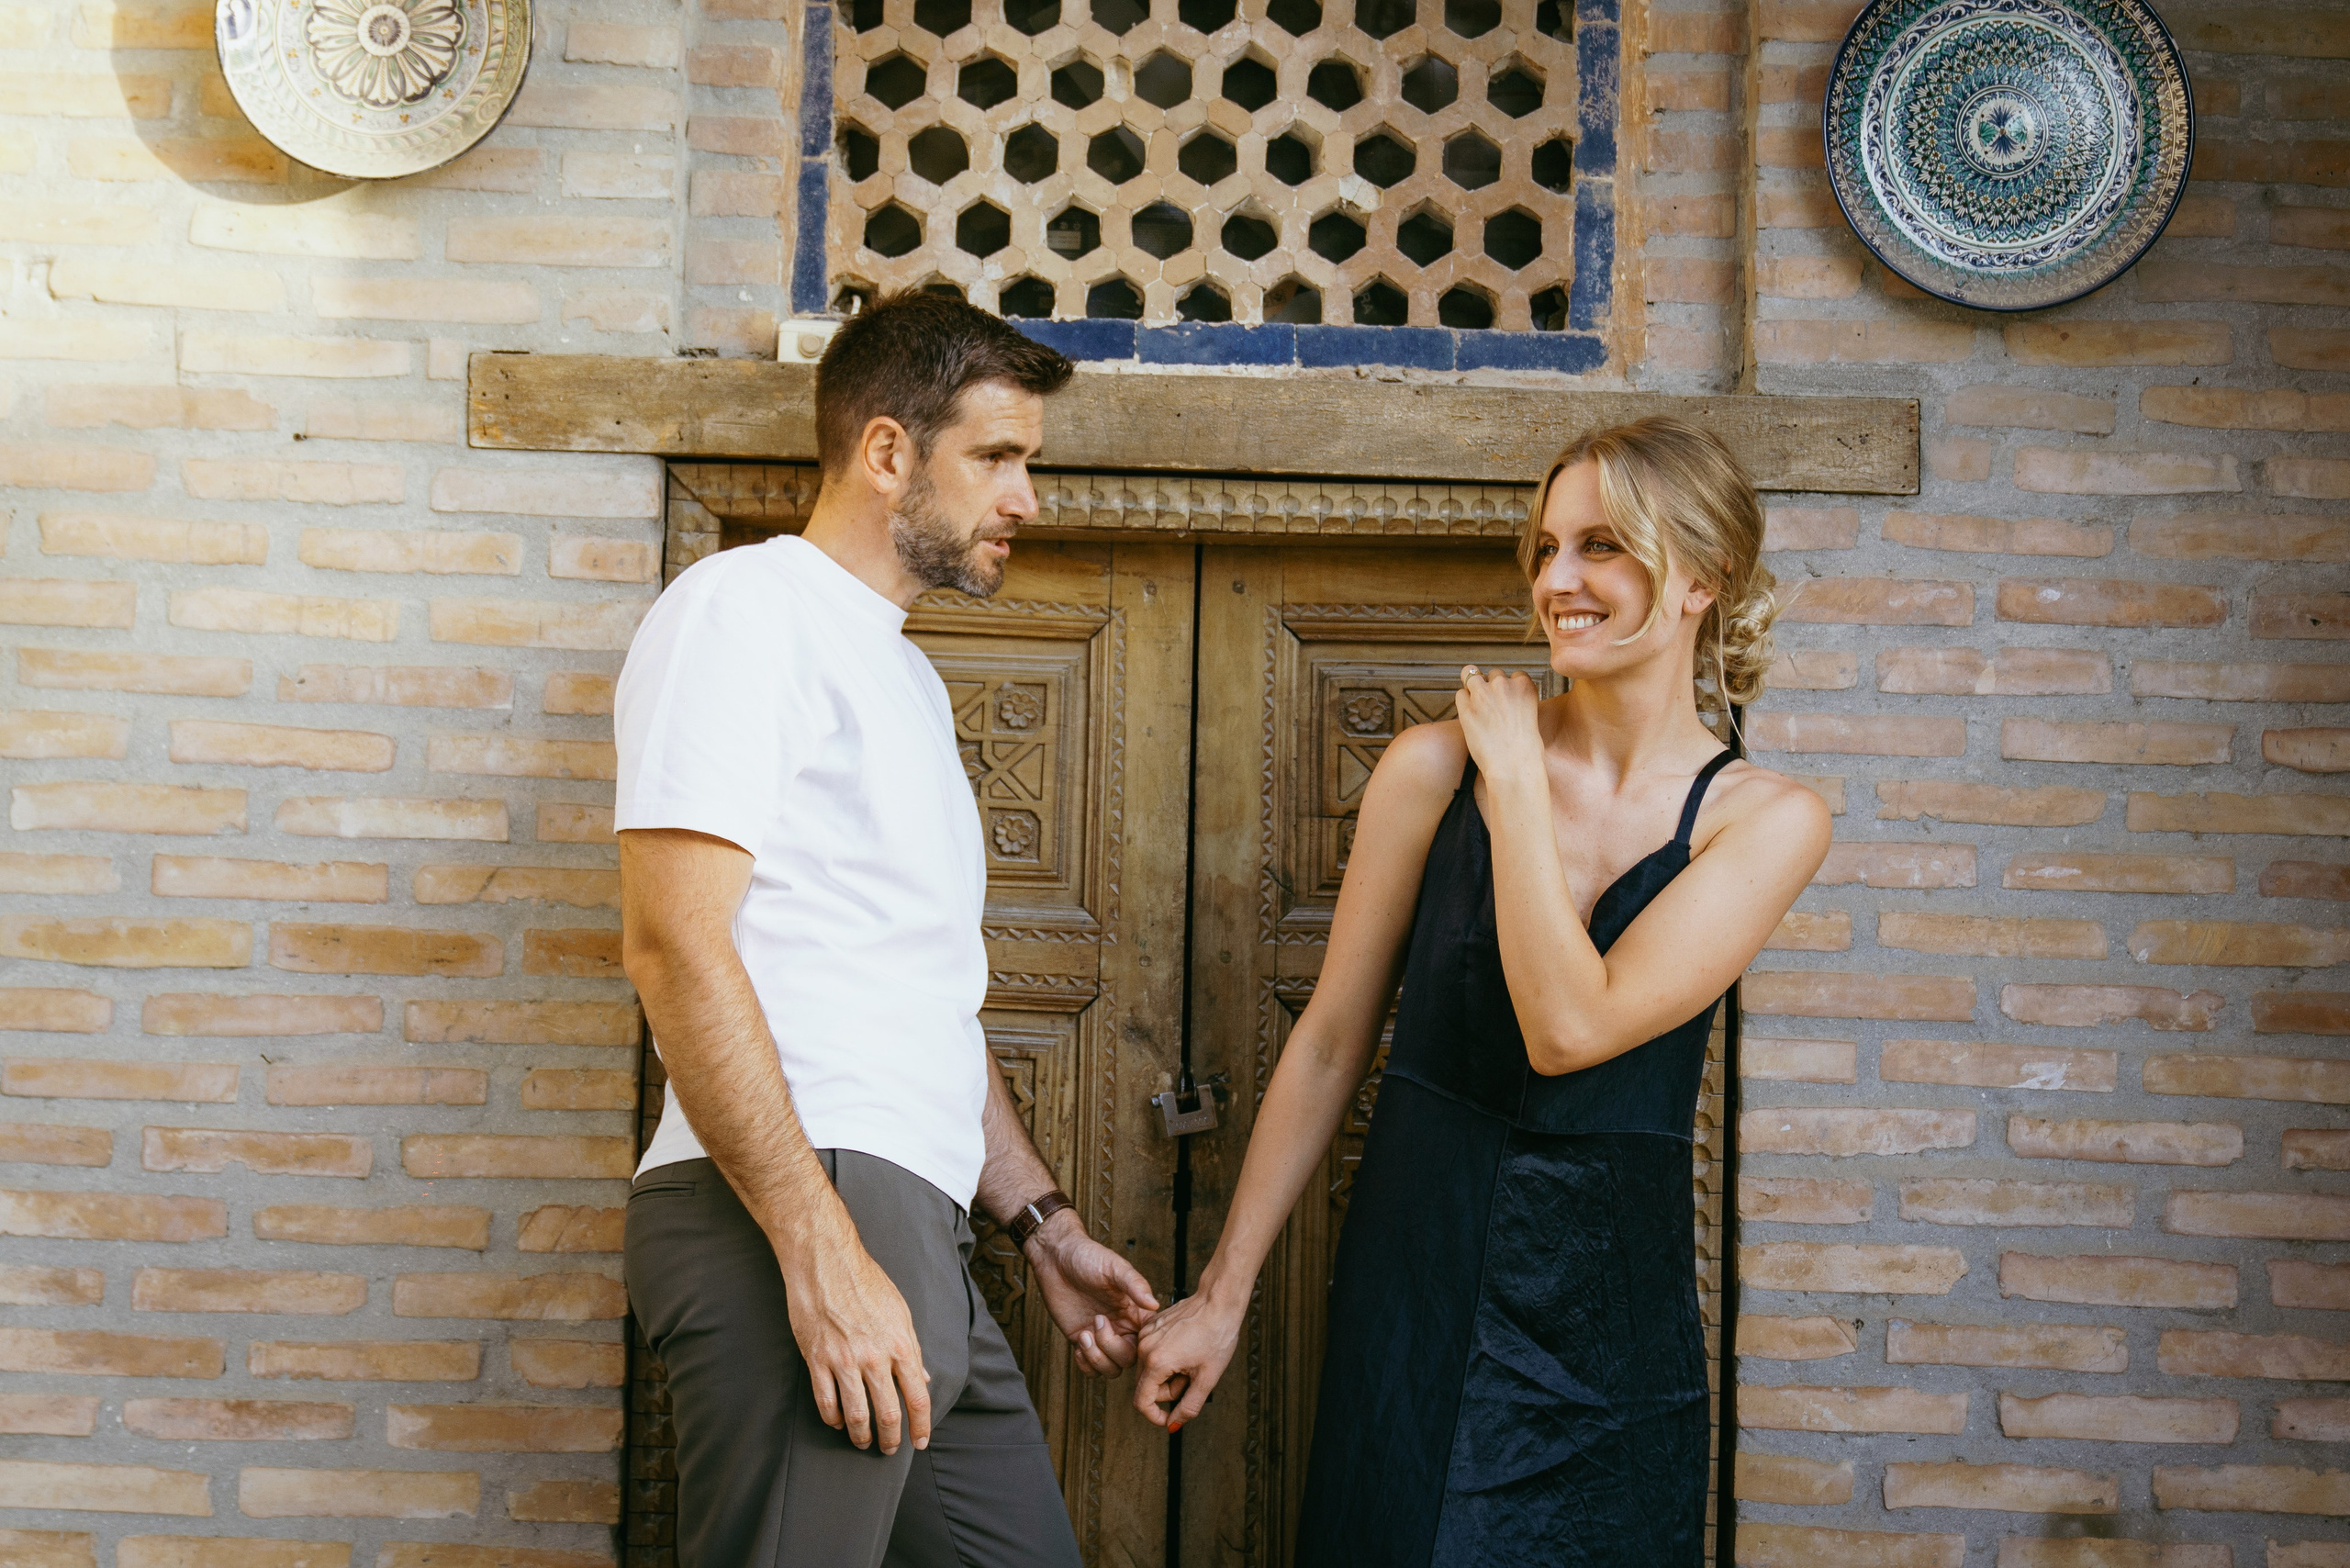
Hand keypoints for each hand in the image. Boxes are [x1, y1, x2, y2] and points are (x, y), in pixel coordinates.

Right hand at [779, 1234, 932, 1455]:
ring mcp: (844, 1360)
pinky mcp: (817, 1359)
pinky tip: (838, 1422)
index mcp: (901, 1344)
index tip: (919, 1442)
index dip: (920, 1426)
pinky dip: (833, 1419)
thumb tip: (923, 1378)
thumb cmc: (866, 1283)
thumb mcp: (900, 1311)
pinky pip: (826, 1402)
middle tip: (890, 1449)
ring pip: (856, 1415)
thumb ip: (912, 1348)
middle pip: (887, 1413)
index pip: (917, 1397)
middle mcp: (875, 1356)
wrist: (826, 1262)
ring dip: (861, 1436)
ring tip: (863, 1442)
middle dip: (891, 1438)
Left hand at [1025, 1209, 1159, 1376]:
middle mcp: (1121, 1326)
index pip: (1149, 1340)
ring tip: (1085, 1335)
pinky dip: (1086, 1365)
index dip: (1142, 1345)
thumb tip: (1154, 1304)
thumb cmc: (1087, 1257)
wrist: (1055, 1257)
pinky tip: (1079, 1342)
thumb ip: (1134, 1284)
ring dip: (1098, 1359)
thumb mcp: (1114, 1266)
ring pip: (1111, 1368)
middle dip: (1113, 1348)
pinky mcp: (1082, 1340)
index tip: (1127, 1331)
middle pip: (1129, 1359)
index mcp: (1135, 1311)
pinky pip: (1091, 1369)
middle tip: (1098, 1321)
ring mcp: (1101, 1336)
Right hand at [1131, 1289, 1243, 1431]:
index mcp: (1156, 1362)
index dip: (1155, 1416)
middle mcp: (1144, 1347)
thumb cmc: (1217, 1335)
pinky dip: (1166, 1359)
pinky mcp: (1150, 1325)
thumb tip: (1173, 1424)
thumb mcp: (1207, 1379)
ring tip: (1190, 1362)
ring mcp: (1146, 1334)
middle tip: (1191, 1379)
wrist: (1219, 1301)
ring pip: (1149, 1370)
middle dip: (1168, 1391)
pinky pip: (1151, 1353)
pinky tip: (1184, 1349)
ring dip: (1168, 1375)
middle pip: (1146, 1387)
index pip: (1141, 1402)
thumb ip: (1188, 1407)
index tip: (1168, 1418)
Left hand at [1455, 664, 1545, 782]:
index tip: (1507, 700)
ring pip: (1470, 675)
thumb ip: (1518, 702)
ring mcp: (1483, 694)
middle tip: (1491, 706)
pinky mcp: (1466, 708)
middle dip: (1491, 686)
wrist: (1513, 766)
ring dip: (1472, 687)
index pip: (1514, 675)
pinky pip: (1460, 694)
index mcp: (1524, 686)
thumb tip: (1504, 701)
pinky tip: (1470, 716)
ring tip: (1476, 705)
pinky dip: (1463, 703)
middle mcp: (1503, 685)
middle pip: (1493, 674)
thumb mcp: (1531, 717)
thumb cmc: (1526, 750)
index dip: (1509, 687)